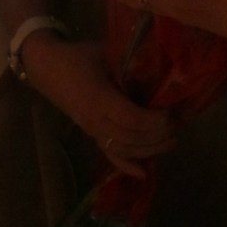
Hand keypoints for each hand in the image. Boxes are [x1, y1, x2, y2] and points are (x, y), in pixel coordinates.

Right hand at [20, 34, 176, 176]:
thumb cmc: (79, 56)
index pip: (131, 119)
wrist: (48, 66)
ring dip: (149, 150)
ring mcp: (91, 130)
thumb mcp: (106, 53)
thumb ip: (131, 62)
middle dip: (157, 136)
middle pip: (130, 138)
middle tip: (179, 125)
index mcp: (99, 98)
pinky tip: (143, 174)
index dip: (154, 120)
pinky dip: (126, 166)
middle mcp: (95, 120)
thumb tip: (162, 65)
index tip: (172, 113)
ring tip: (171, 141)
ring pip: (123, 149)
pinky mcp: (90, 133)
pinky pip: (109, 154)